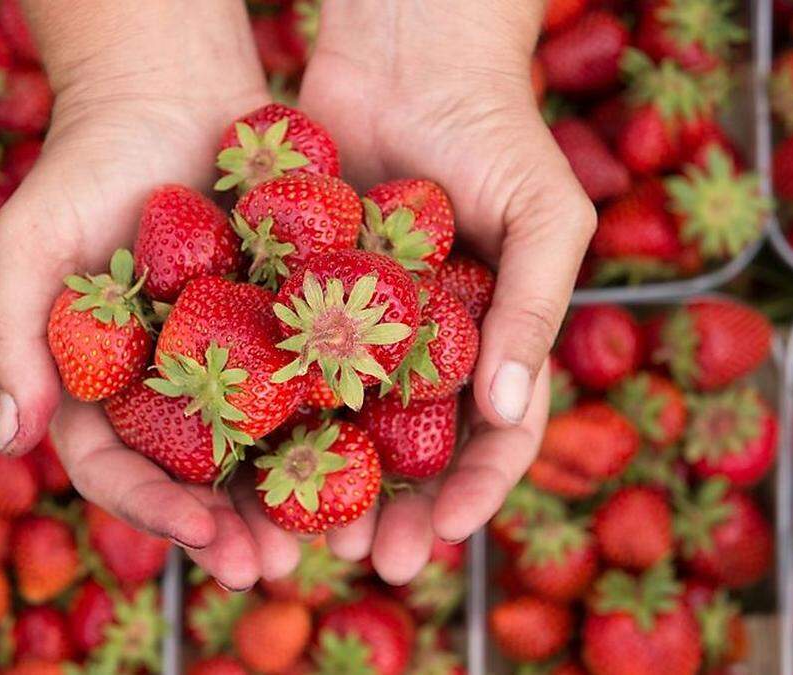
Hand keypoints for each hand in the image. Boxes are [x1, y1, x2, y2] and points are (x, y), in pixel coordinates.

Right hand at [0, 0, 299, 589]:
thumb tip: (11, 442)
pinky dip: (337, 419)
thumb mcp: (29, 246)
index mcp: (101, 386)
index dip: (154, 510)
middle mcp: (166, 386)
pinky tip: (373, 451)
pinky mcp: (283, 323)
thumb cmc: (83, 163)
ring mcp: (227, 358)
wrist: (168, 92)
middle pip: (196, 477)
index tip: (200, 536)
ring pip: (260, 444)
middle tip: (270, 566)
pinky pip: (310, 379)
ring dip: (292, 496)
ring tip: (331, 535)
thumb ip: (15, 339)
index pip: (118, 469)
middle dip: (232, 526)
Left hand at [297, 0, 595, 582]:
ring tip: (298, 528)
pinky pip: (285, 361)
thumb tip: (506, 413)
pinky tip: (246, 452)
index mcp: (493, 340)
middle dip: (394, 507)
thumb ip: (534, 311)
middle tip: (367, 556)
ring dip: (326, 480)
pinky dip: (272, 410)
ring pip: (342, 421)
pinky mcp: (301, 293)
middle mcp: (426, 346)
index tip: (442, 535)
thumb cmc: (498, 129)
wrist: (407, 50)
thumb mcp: (546, 216)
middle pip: (412, 449)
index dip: (473, 492)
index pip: (494, 438)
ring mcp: (361, 324)